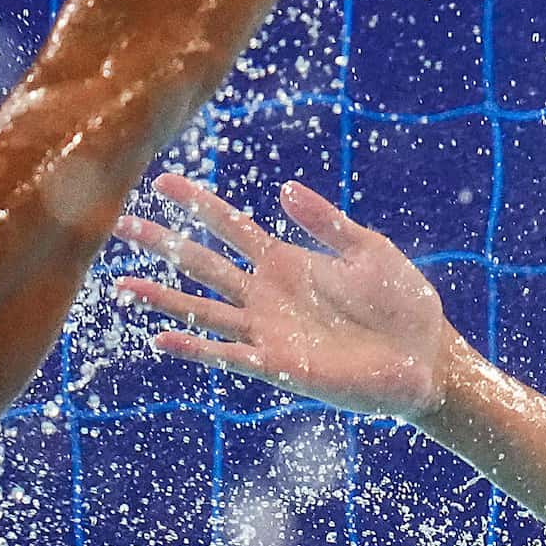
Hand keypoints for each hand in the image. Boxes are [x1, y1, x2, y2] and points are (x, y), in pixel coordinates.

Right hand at [115, 175, 451, 420]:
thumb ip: (327, 223)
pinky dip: (196, 349)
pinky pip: (230, 355)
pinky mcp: (281, 365)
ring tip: (122, 285)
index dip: (197, 204)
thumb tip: (284, 188)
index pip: (231, 227)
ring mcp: (269, 331)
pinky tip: (162, 340)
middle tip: (117, 223)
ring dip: (163, 299)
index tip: (161, 180)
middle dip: (162, 244)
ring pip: (204, 310)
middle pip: (202, 264)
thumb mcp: (369, 250)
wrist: (428, 356)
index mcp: (286, 262)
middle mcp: (267, 296)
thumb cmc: (402, 302)